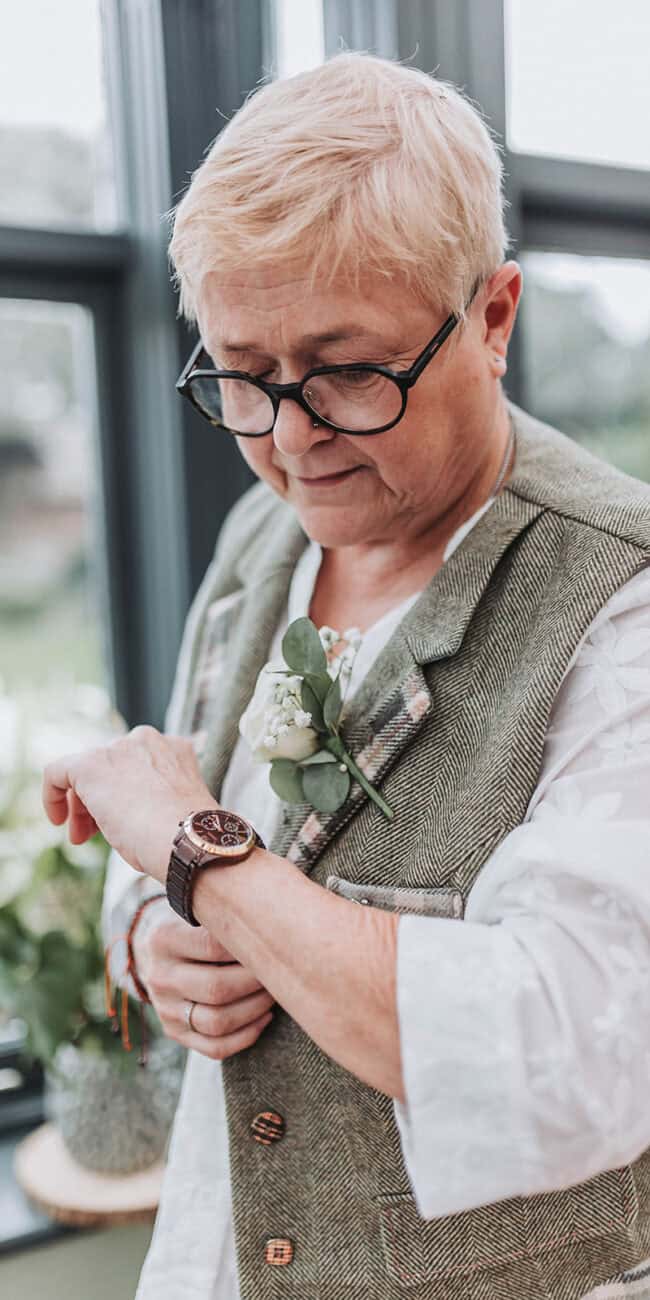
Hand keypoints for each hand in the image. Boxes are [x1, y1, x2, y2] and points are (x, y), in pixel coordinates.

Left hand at [41, 724, 218, 883]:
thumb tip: (129, 815)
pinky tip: (57, 819)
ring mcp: (119, 748)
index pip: (134, 765)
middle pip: (108, 766)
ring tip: (80, 836)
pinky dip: (52, 794)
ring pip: (86, 771)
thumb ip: (152, 798)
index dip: (120, 794)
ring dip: (80, 804)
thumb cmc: (187, 839)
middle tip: (90, 833)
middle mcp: (146, 740)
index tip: (116, 822)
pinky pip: (58, 771)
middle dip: (97, 801)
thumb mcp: (174, 810)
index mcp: (173, 748)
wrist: (189, 842)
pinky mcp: (90, 764)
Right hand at [133, 909, 274, 1059]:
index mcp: (164, 939)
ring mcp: (166, 1009)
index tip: (273, 941)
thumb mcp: (198, 907)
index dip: (248, 948)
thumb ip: (225, 910)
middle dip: (256, 982)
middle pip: (216, 988)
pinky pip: (215, 1047)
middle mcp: (160, 977)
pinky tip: (265, 1017)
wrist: (157, 950)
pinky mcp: (175, 1033)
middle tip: (279, 970)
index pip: (212, 947)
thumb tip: (274, 918)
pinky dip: (247, 1036)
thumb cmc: (194, 923)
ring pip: (217, 1022)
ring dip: (255, 1009)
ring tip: (274, 993)